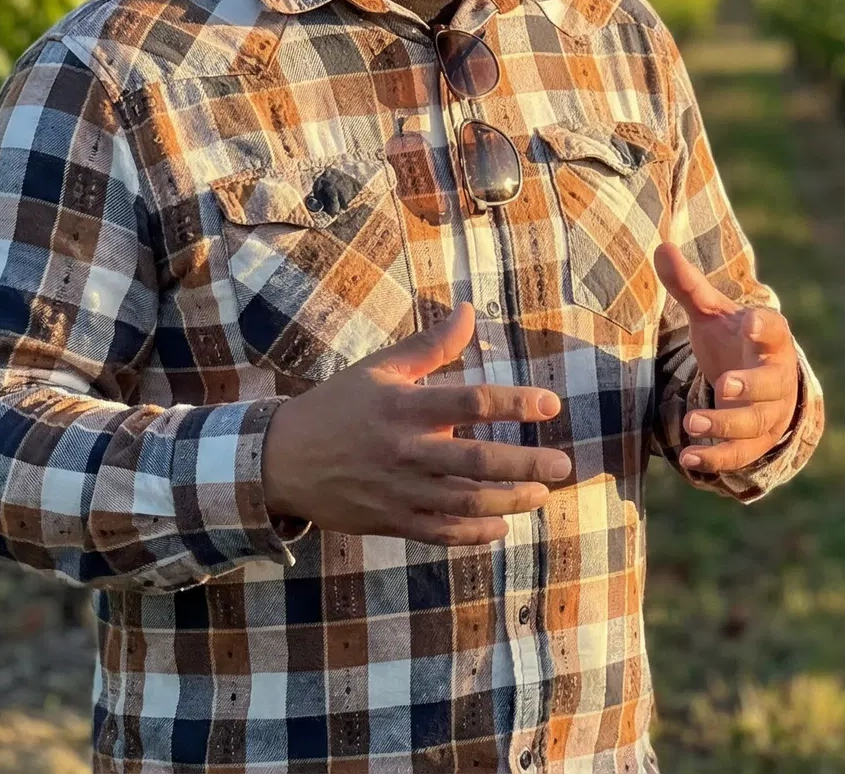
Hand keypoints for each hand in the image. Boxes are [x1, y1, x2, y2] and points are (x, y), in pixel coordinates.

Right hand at [260, 302, 571, 544]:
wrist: (281, 460)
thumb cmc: (337, 407)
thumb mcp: (380, 369)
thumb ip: (430, 345)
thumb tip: (468, 309)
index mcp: (405, 407)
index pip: (471, 403)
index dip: (515, 405)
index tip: (551, 406)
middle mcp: (406, 451)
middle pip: (476, 461)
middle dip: (526, 464)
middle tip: (563, 465)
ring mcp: (399, 491)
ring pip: (464, 503)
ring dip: (509, 502)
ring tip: (541, 495)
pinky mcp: (390, 521)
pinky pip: (439, 532)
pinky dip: (473, 534)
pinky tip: (501, 528)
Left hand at [654, 242, 798, 474]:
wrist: (759, 383)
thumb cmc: (734, 341)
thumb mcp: (713, 313)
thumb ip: (689, 286)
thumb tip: (661, 246)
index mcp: (769, 338)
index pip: (773, 329)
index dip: (763, 326)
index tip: (748, 322)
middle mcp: (776, 376)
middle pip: (770, 385)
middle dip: (750, 386)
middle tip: (723, 384)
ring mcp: (769, 412)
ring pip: (755, 423)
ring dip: (725, 425)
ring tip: (692, 423)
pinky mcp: (757, 441)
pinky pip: (742, 455)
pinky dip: (718, 458)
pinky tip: (690, 457)